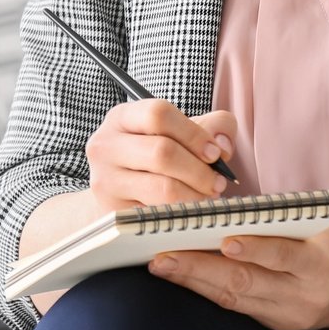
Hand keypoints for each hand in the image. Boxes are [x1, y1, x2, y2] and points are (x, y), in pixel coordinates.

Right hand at [85, 99, 236, 214]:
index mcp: (121, 117)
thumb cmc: (152, 157)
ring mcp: (106, 180)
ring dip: (196, 195)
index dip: (193, 134)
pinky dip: (182, 214)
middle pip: (162, 152)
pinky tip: (190, 210)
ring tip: (207, 197)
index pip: (158, 115)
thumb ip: (211, 126)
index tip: (215, 152)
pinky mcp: (112, 211)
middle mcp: (106, 146)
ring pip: (162, 188)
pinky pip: (158, 215)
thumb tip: (223, 144)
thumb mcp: (176, 133)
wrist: (116, 189)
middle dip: (199, 170)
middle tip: (218, 182)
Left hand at [147, 222, 328, 329]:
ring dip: (194, 281)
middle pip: (247, 283)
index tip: (224, 240)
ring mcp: (288, 315)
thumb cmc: (326, 241)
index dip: (255, 249)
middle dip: (201, 269)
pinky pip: (235, 308)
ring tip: (161, 265)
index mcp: (320, 263)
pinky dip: (205, 291)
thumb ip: (280, 217)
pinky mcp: (274, 325)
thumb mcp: (317, 223)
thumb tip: (224, 206)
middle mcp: (303, 295)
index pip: (284, 256)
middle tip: (164, 256)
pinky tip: (180, 277)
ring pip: (234, 299)